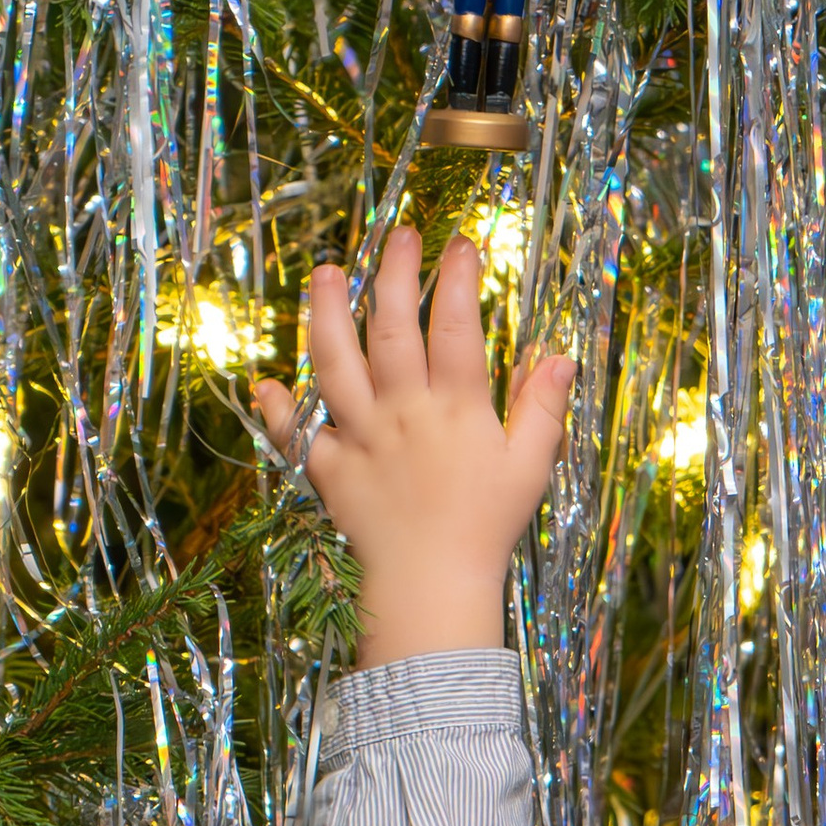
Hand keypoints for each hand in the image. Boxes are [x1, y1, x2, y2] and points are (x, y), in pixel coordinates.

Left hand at [251, 224, 574, 668]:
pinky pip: (297, 435)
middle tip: (398, 235)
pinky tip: (266, 385)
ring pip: (336, 364)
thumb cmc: (486, 530)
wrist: (430, 589)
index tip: (460, 243)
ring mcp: (360, 439)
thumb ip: (542, 409)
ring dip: (327, 315)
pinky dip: (279, 411)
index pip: (458, 327)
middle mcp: (403, 413)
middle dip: (395, 274)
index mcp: (456, 410)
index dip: (458, 279)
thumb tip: (559, 355)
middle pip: (393, 328)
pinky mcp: (328, 471)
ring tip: (326, 274)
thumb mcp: (529, 469)